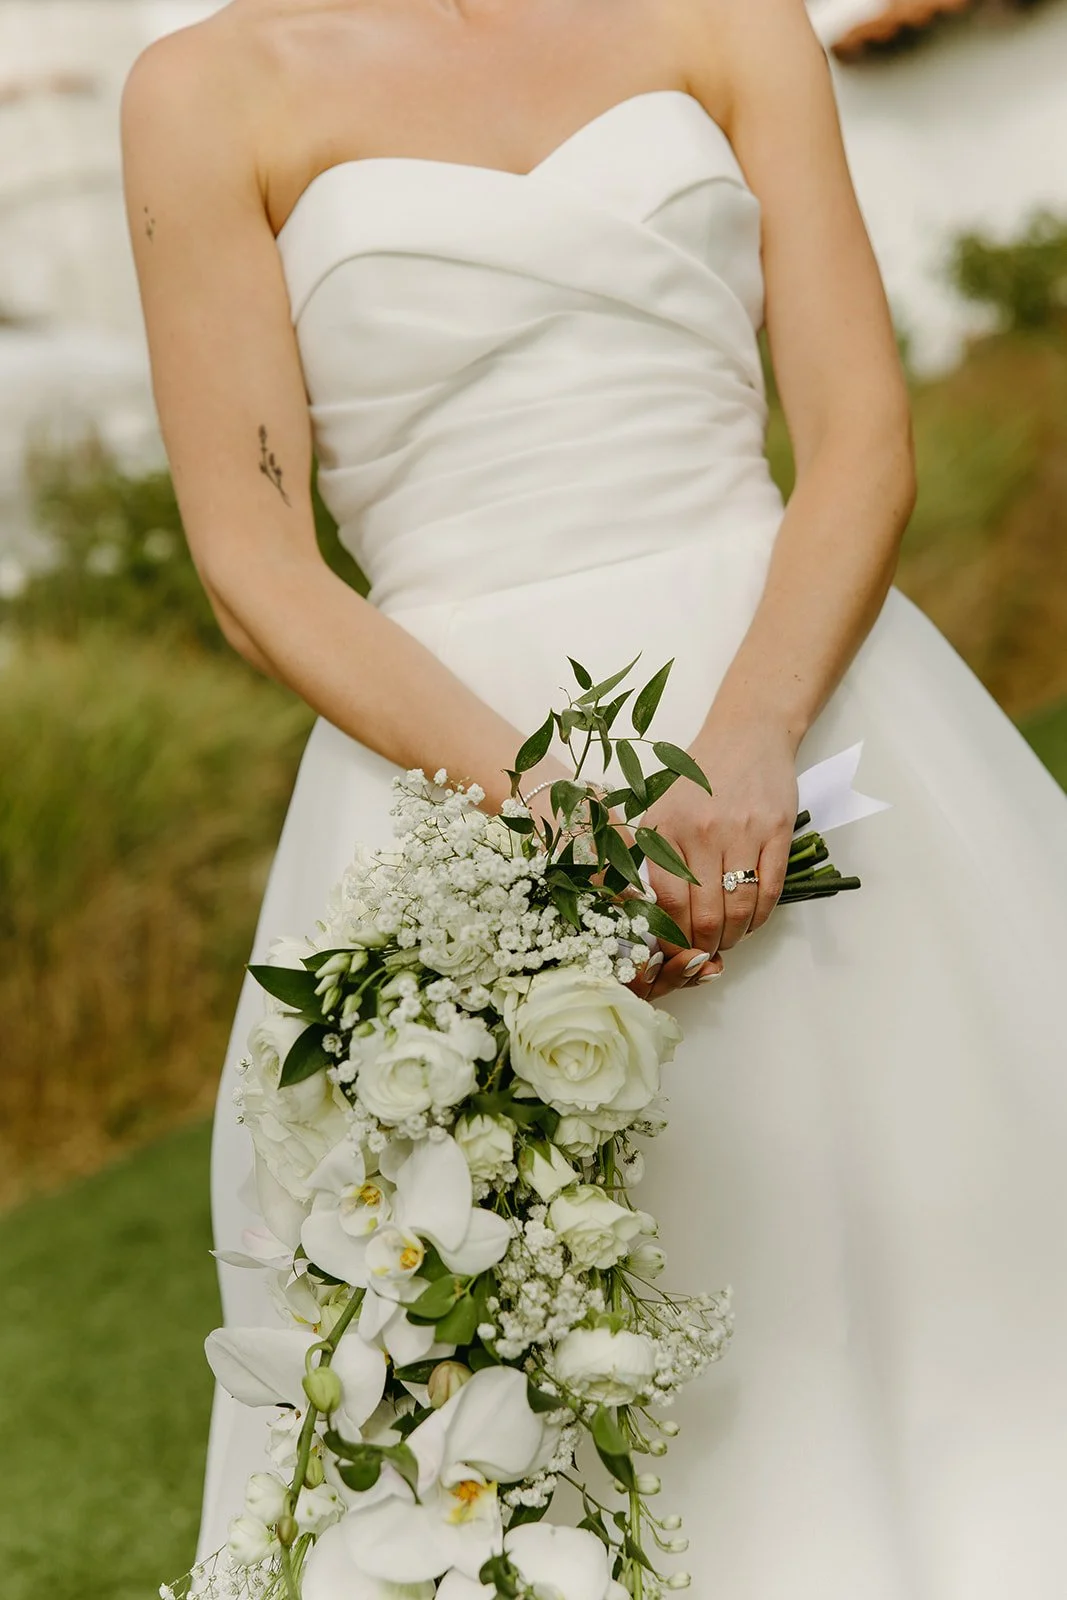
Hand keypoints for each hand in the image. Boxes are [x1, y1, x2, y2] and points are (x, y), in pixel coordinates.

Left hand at [635, 716, 799, 973]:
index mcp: (666, 830)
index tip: (676, 953)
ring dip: (734, 937)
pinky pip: (770, 890)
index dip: (673, 939)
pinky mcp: (777, 831)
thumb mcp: (660, 809)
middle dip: (704, 947)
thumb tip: (650, 914)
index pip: (668, 903)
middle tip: (704, 955)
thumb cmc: (699, 777)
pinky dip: (761, 917)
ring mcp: (743, 832)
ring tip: (728, 941)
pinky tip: (751, 922)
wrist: (747, 735)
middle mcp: (702, 832)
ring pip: (740, 908)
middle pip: (705, 914)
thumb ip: (652, 857)